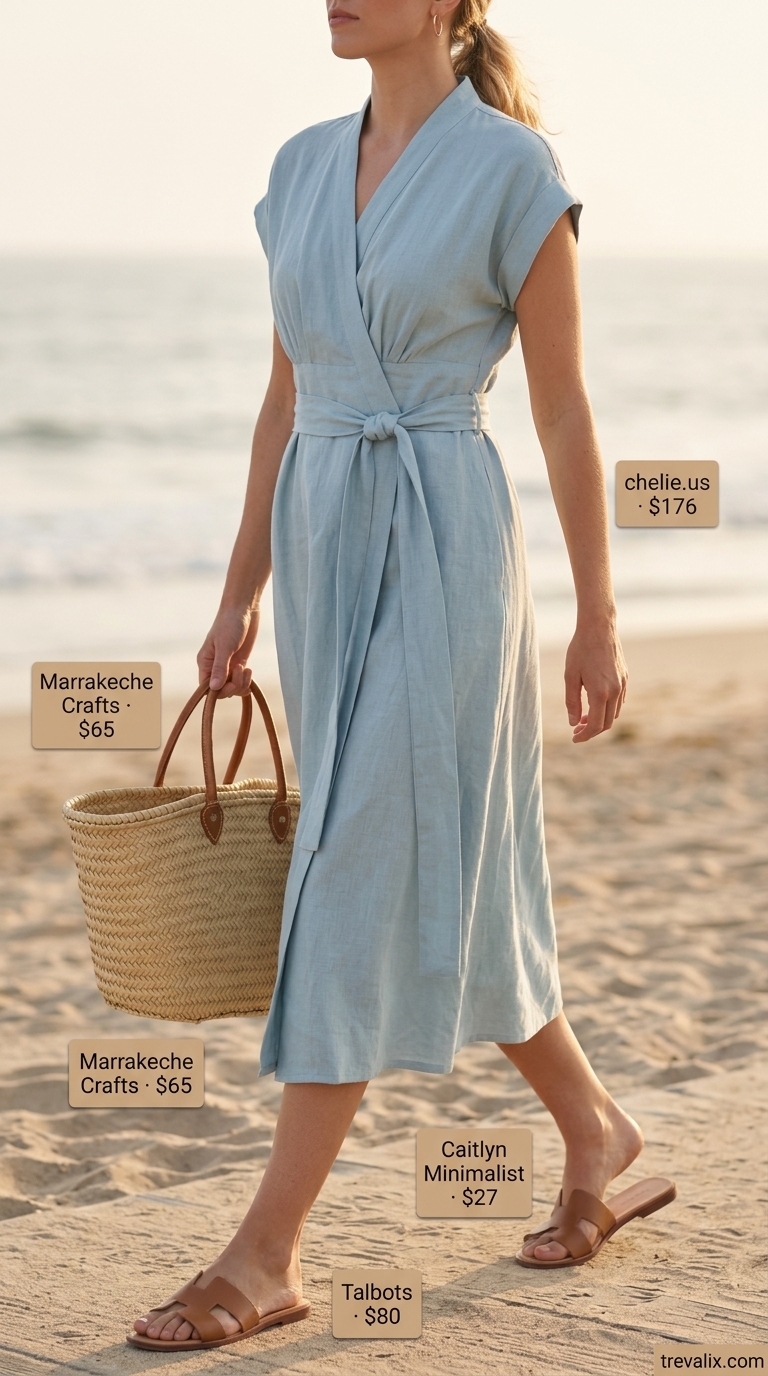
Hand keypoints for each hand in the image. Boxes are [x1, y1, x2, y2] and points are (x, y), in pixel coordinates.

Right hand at [196, 604, 259, 697]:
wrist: (243, 608)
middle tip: (241, 670)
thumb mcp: (224, 646)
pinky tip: (249, 671)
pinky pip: (240, 680)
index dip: (219, 691)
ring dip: (241, 683)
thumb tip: (214, 688)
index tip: (231, 683)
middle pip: (221, 690)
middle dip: (233, 686)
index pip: (207, 688)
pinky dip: (246, 680)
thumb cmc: (230, 623)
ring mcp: (227, 665)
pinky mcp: (239, 662)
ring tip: (246, 668)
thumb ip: (220, 668)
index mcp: (205, 662)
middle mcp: (214, 666)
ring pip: (232, 686)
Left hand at [564, 620, 627, 742]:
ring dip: (600, 719)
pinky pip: (619, 701)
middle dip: (591, 730)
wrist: (599, 627)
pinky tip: (595, 704)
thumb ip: (572, 702)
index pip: (595, 725)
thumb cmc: (580, 650)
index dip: (584, 735)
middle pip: (606, 723)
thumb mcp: (570, 676)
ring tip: (583, 717)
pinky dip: (607, 708)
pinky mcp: (625, 678)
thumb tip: (573, 722)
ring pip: (614, 713)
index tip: (574, 738)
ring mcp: (622, 685)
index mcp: (600, 693)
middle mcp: (615, 691)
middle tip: (576, 729)